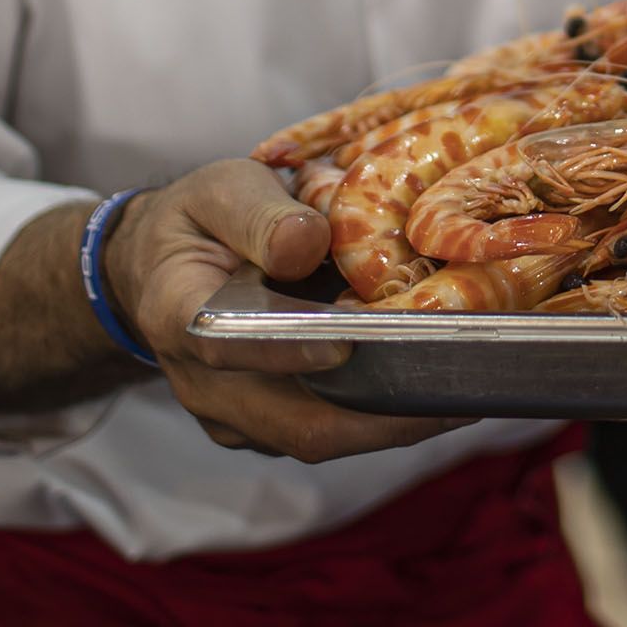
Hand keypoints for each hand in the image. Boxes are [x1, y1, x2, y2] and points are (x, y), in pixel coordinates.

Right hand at [107, 158, 458, 461]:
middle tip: (457, 392)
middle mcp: (205, 384)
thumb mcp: (219, 190)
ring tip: (466, 389)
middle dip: (380, 417)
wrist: (160, 267)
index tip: (346, 344)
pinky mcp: (267, 426)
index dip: (288, 352)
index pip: (230, 346)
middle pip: (295, 424)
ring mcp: (237, 415)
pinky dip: (379, 413)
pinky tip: (433, 382)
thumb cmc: (198, 219)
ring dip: (392, 420)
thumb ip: (258, 214)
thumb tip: (308, 245)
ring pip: (320, 436)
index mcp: (181, 314)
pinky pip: (327, 429)